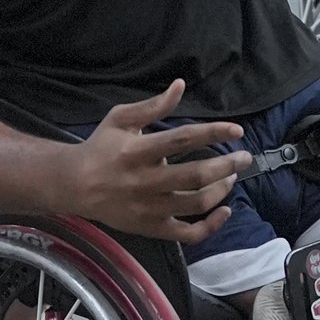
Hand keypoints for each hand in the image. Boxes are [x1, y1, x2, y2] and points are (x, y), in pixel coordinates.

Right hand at [64, 80, 248, 243]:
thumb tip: (181, 85)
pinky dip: (211, 226)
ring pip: (196, 204)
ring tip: (230, 176)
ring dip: (221, 190)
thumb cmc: (101, 147)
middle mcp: (144, 181)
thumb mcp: (120, 118)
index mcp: (137, 151)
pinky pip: (187, 234)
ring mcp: (149, 209)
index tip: (236, 130)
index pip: (181, 139)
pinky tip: (224, 211)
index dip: (212, 133)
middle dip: (227, 165)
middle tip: (244, 157)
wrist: (74, 185)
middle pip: (195, 175)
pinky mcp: (151, 228)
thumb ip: (152, 106)